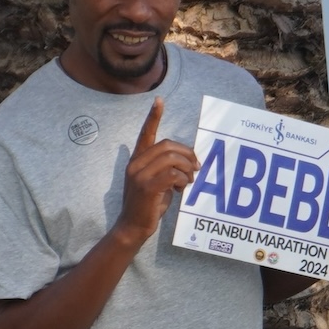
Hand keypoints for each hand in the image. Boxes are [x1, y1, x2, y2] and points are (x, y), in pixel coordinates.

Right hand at [117, 98, 198, 240]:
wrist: (133, 227)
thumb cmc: (149, 205)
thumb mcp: (157, 182)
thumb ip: (167, 168)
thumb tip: (191, 161)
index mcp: (137, 160)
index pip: (145, 133)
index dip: (154, 117)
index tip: (160, 101)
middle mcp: (135, 164)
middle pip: (169, 145)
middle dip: (188, 154)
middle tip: (195, 168)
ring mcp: (139, 175)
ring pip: (172, 158)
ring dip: (187, 168)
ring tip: (188, 181)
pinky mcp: (147, 186)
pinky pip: (173, 174)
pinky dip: (183, 180)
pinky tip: (182, 189)